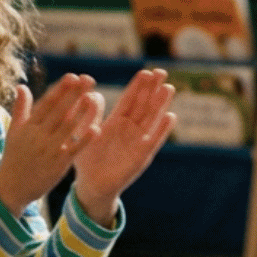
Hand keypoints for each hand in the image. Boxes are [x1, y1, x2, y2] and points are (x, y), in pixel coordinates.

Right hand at [0, 74, 103, 213]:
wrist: (11, 189)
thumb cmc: (14, 158)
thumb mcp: (13, 132)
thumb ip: (20, 108)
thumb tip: (21, 86)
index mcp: (28, 126)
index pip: (47, 104)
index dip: (60, 90)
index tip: (73, 76)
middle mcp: (39, 136)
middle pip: (59, 111)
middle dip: (74, 94)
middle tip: (88, 79)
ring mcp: (49, 150)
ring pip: (68, 128)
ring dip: (81, 112)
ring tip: (94, 97)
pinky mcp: (59, 164)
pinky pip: (74, 149)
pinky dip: (85, 139)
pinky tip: (96, 128)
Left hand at [71, 69, 174, 226]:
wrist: (92, 185)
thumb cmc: (87, 159)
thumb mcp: (85, 133)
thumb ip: (89, 115)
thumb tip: (89, 94)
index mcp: (116, 120)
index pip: (129, 99)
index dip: (138, 86)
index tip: (146, 71)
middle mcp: (130, 128)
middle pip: (144, 105)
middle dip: (152, 89)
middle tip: (161, 72)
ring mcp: (138, 141)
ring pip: (151, 119)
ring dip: (160, 104)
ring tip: (168, 88)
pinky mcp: (142, 156)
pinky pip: (154, 140)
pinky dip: (162, 129)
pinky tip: (170, 116)